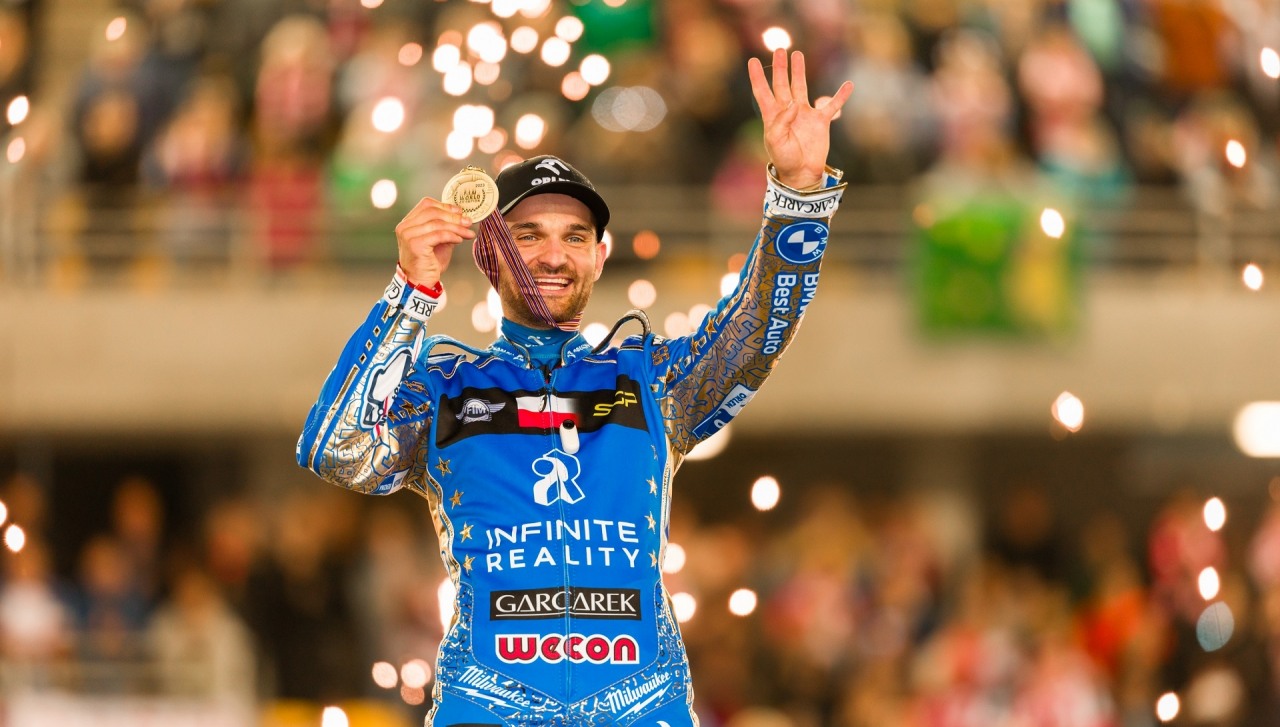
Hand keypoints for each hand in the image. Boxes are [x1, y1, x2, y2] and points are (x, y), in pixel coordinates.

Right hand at [395, 197, 475, 287]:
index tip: (460, 211)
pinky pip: (438, 235)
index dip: (445, 206)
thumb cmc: (429, 263)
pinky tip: (460, 240)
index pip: (426, 204)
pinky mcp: (415, 244)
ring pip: (437, 223)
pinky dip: (452, 235)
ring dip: (456, 227)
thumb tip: (462, 217)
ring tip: (468, 232)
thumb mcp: (439, 241)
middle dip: (453, 216)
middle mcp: (405, 226)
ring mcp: (408, 235)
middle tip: (468, 222)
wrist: (420, 282)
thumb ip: (446, 228)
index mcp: (408, 222)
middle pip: (433, 212)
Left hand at [747, 49, 852, 189]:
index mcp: (773, 116)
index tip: (753, 61)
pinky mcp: (820, 121)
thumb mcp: (776, 141)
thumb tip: (793, 103)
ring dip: (800, 71)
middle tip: (779, 49)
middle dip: (780, 67)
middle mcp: (788, 111)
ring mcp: (804, 114)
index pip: (763, 91)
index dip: (757, 77)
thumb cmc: (784, 159)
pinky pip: (831, 105)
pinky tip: (849, 85)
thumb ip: (781, 121)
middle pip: (782, 83)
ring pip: (801, 87)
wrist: (801, 173)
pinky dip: (840, 96)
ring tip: (798, 54)